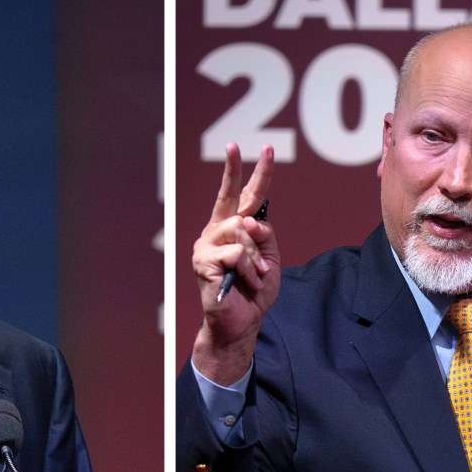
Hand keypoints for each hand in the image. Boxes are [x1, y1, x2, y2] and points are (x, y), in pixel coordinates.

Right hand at [192, 143, 280, 385]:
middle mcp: (216, 232)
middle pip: (232, 197)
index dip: (253, 173)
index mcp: (233, 230)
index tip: (263, 149)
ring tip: (256, 276)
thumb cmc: (253, 293)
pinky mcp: (203, 261)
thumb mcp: (269, 260)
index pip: (243, 196)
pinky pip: (237, 253)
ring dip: (257, 256)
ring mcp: (207, 245)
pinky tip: (246, 281)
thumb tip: (249, 221)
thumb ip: (264, 236)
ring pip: (241, 231)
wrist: (240, 324)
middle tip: (265, 147)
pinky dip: (249, 269)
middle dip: (241, 170)